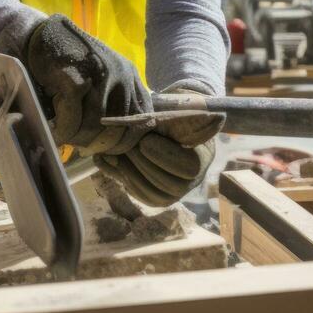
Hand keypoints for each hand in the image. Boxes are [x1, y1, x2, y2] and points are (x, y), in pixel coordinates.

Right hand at [24, 15, 150, 155]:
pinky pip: (72, 121)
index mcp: (130, 76)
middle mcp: (120, 75)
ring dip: (78, 139)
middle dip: (100, 144)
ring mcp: (99, 76)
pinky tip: (56, 130)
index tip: (109, 149)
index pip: (142, 118)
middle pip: (119, 128)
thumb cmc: (69, 63)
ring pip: (95, 126)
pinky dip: (63, 131)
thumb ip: (113, 103)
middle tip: (82, 145)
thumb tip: (114, 144)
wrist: (38, 37)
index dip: (126, 140)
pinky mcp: (74, 80)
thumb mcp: (101, 78)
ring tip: (66, 136)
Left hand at [95, 103, 224, 206]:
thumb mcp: (176, 114)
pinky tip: (109, 161)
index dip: (163, 155)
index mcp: (202, 158)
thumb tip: (156, 121)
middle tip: (125, 145)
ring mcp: (174, 193)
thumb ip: (171, 117)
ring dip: (130, 172)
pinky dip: (121, 178)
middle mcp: (192, 181)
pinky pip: (139, 195)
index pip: (186, 166)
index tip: (144, 140)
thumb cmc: (174, 119)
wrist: (169, 132)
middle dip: (142, 163)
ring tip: (114, 153)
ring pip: (151, 192)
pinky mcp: (156, 198)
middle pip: (168, 183)